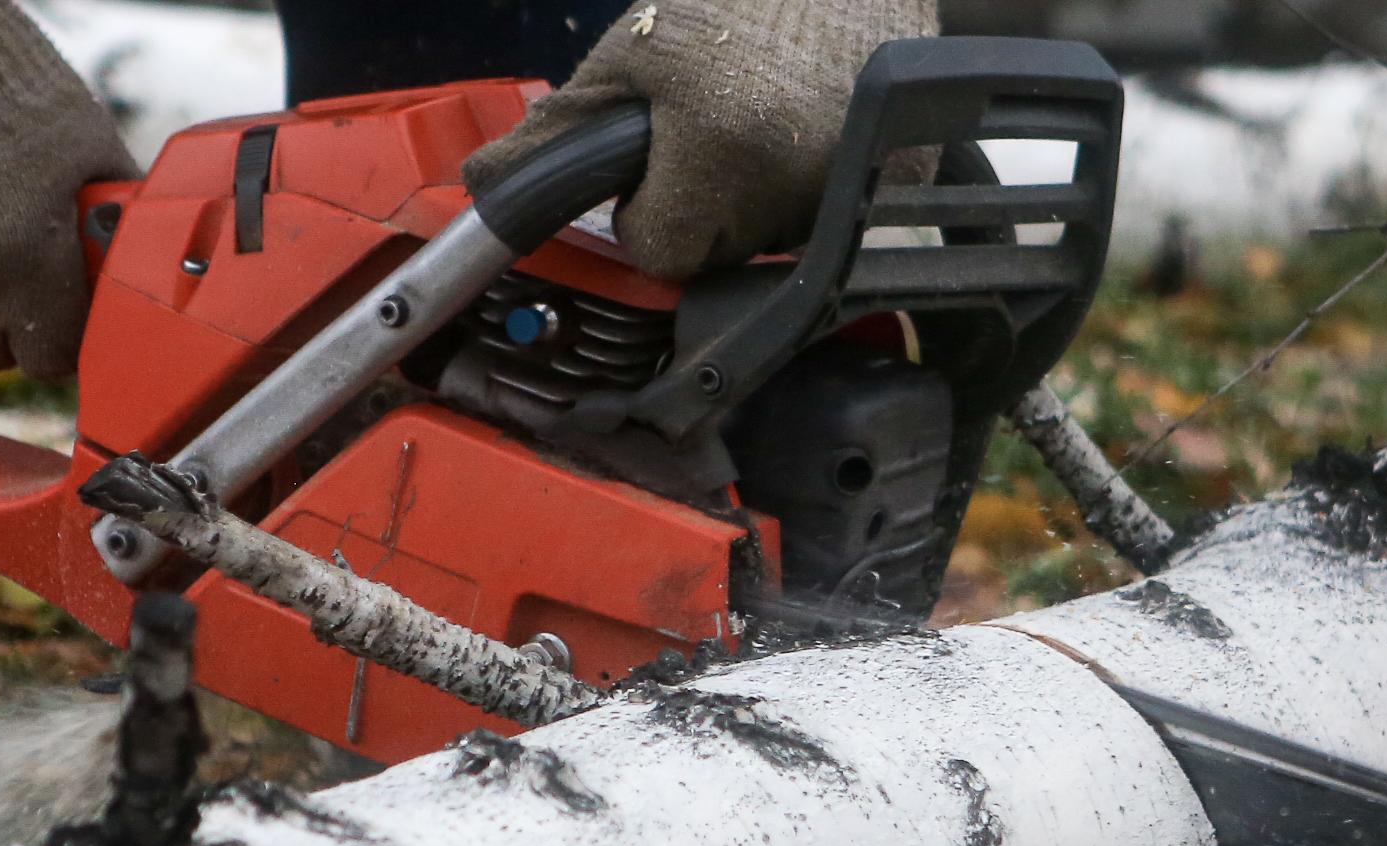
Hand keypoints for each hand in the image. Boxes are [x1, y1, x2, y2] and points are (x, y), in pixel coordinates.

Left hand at [466, 0, 937, 279]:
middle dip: (698, 204)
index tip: (654, 163)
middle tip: (710, 123)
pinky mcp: (901, 182)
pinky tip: (805, 123)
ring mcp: (854, 188)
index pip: (660, 254)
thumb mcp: (633, 50)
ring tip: (760, 113)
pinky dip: (809, 184)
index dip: (645, 212)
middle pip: (713, 254)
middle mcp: (792, 185)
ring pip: (767, 241)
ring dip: (753, 197)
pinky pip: (826, 218)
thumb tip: (484, 188)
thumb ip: (560, 129)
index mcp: (719, 154)